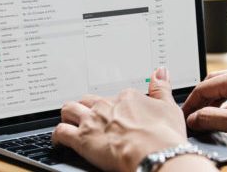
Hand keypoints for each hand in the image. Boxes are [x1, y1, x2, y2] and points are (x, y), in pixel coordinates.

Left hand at [52, 67, 192, 170]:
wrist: (155, 154)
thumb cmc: (164, 136)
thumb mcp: (169, 107)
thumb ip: (161, 88)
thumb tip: (160, 72)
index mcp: (126, 97)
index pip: (114, 97)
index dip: (114, 107)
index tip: (117, 115)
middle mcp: (106, 106)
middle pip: (88, 101)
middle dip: (86, 108)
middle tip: (90, 117)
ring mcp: (92, 121)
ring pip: (69, 110)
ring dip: (68, 115)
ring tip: (70, 122)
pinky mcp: (82, 139)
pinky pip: (61, 132)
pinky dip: (57, 136)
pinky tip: (60, 140)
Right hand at [182, 68, 226, 146]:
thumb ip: (213, 119)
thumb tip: (194, 118)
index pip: (202, 88)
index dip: (190, 103)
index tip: (184, 116)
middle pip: (213, 83)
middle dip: (200, 99)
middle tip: (193, 114)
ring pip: (226, 86)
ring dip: (214, 100)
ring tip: (207, 115)